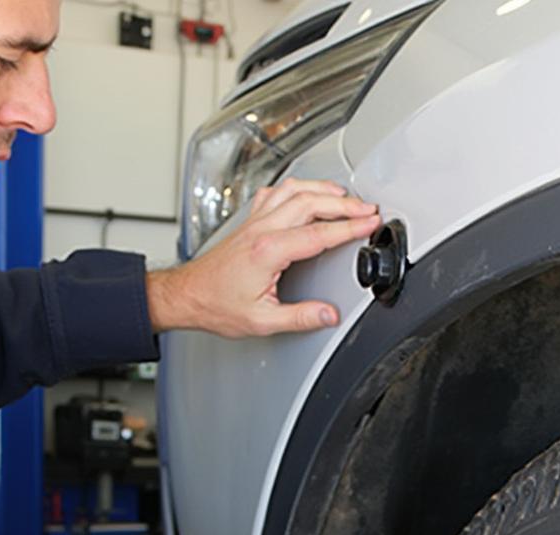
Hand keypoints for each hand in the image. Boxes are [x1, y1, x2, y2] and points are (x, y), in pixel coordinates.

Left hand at [147, 178, 380, 336]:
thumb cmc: (218, 306)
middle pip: (311, 202)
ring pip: (294, 190)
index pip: (319, 233)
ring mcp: (255, 222)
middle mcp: (262, 230)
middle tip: (368, 208)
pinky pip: (277, 193)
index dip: (349, 227)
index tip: (370, 223)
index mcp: (268, 251)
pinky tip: (308, 194)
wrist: (188, 296)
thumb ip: (300, 317)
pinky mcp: (250, 222)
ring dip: (323, 189)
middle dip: (345, 204)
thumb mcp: (262, 321)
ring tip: (346, 197)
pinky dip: (298, 188)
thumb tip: (329, 314)